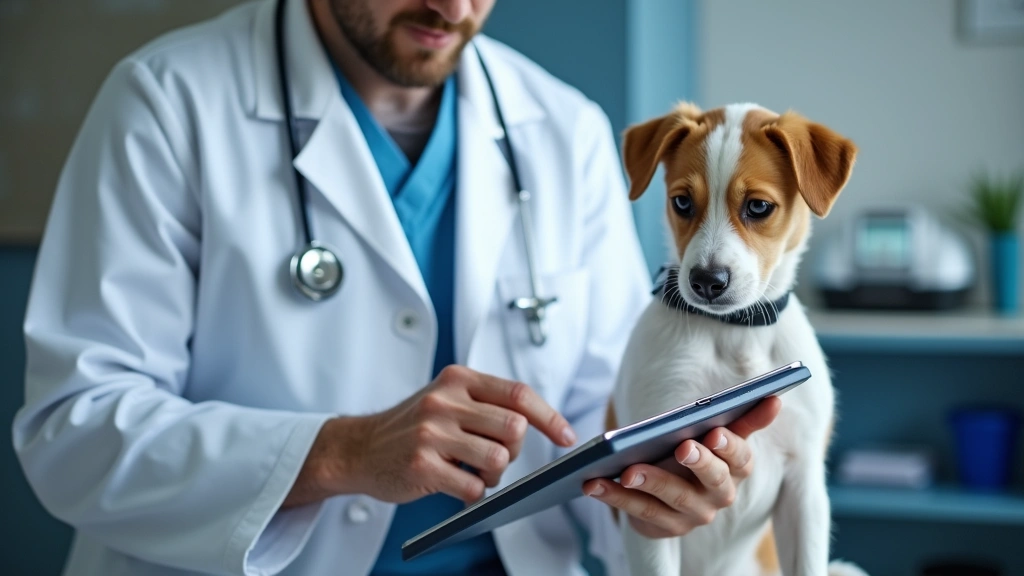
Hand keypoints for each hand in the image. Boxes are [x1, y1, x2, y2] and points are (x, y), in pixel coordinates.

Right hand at [283, 366, 575, 507]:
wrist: (357, 448)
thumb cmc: (411, 426)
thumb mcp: (445, 398)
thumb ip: (485, 403)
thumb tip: (539, 422)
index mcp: (457, 378)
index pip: (518, 393)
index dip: (549, 417)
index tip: (566, 436)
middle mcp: (444, 401)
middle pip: (513, 428)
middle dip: (513, 450)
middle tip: (495, 457)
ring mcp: (431, 433)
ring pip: (497, 459)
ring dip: (493, 474)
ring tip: (473, 471)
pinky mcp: (420, 465)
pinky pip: (472, 487)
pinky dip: (472, 493)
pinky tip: (456, 485)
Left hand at [582, 396, 781, 537]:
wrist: (666, 484)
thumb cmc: (691, 446)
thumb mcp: (711, 430)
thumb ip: (741, 416)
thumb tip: (775, 399)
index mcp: (735, 467)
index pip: (741, 457)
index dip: (730, 446)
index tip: (715, 432)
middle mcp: (720, 494)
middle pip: (714, 480)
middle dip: (699, 463)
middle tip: (682, 447)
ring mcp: (694, 515)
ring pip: (673, 498)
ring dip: (650, 482)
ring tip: (627, 470)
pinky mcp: (667, 528)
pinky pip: (640, 513)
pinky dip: (616, 497)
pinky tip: (594, 483)